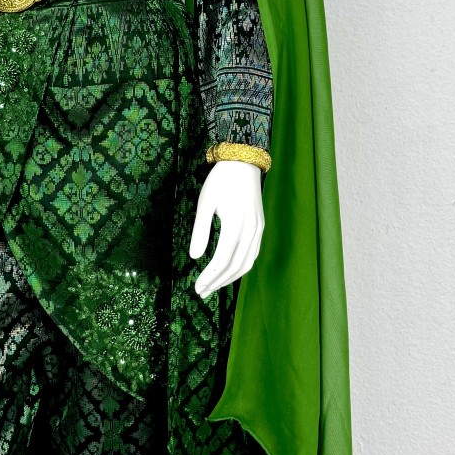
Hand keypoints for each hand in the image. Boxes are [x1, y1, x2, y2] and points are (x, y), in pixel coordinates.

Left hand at [189, 159, 264, 296]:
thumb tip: (194, 257)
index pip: (222, 261)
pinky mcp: (260, 227)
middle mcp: (251, 231)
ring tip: (213, 286)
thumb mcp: (205, 203)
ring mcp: (258, 230)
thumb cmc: (220, 181)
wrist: (243, 162)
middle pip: (235, 267)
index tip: (196, 287)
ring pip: (247, 263)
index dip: (209, 277)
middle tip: (201, 292)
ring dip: (230, 279)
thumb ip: (200, 231)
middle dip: (217, 283)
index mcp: (235, 225)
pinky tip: (229, 271)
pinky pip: (253, 254)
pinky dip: (241, 267)